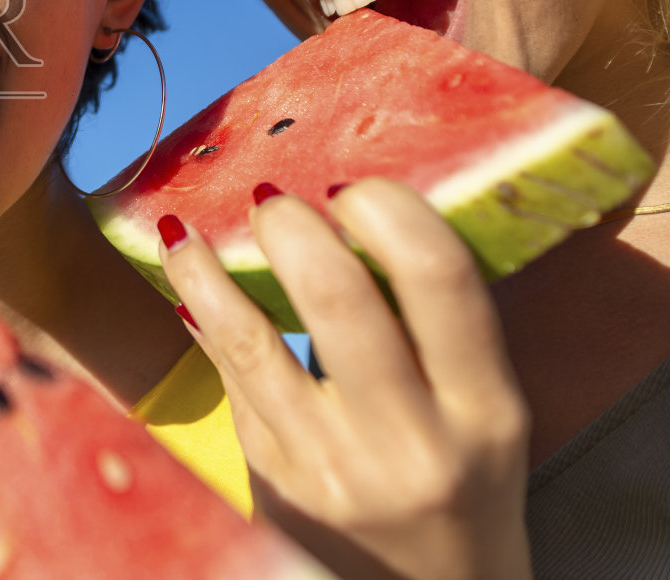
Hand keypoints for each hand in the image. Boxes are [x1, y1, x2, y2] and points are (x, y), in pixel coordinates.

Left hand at [160, 179, 531, 579]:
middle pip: (340, 301)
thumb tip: (342, 207)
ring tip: (184, 228)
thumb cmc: (465, 473)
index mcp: (485, 411)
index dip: (390, 212)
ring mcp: (333, 471)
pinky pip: (230, 384)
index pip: (441, 281)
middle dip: (292, 230)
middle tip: (268, 197)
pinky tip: (189, 287)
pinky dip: (205, 324)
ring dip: (208, 272)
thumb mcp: (485, 409)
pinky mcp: (275, 487)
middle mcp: (412, 444)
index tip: (353, 183)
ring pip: (253, 343)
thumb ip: (435, 324)